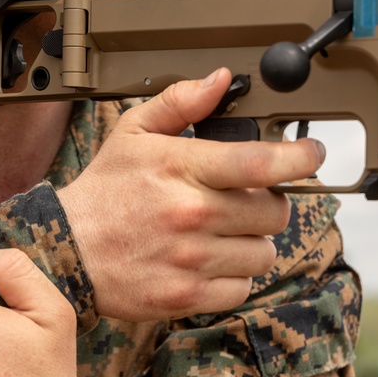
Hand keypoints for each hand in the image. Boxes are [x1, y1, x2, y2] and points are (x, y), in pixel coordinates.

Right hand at [60, 67, 324, 320]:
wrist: (65, 251)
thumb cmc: (104, 190)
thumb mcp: (133, 132)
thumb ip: (180, 102)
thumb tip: (221, 80)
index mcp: (183, 169)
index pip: (260, 163)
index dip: (298, 157)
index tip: (311, 153)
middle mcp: (192, 214)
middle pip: (274, 212)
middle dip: (270, 203)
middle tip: (247, 200)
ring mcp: (191, 259)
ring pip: (264, 252)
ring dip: (254, 242)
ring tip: (225, 232)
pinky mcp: (186, 296)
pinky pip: (243, 288)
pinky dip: (235, 276)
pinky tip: (212, 260)